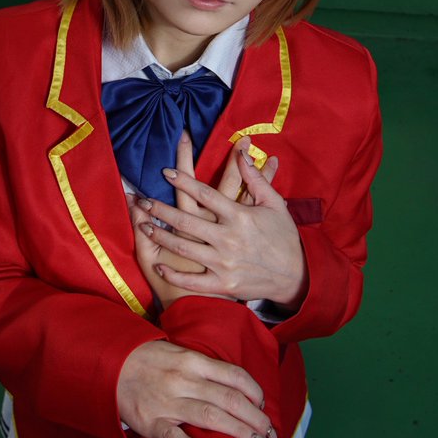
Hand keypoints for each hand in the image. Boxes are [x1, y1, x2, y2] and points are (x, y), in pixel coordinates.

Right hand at [117, 337, 276, 437]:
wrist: (111, 365)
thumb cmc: (150, 359)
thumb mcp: (179, 352)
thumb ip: (204, 368)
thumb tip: (235, 384)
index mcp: (193, 361)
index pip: (233, 375)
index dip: (254, 391)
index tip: (264, 405)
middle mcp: (184, 380)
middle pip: (229, 400)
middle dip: (255, 418)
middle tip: (271, 434)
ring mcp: (168, 403)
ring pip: (211, 418)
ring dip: (239, 432)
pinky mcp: (151, 423)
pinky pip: (174, 437)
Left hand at [135, 147, 307, 307]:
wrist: (295, 276)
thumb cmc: (284, 237)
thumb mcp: (274, 204)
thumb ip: (256, 179)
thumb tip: (242, 154)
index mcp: (240, 216)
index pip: (206, 194)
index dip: (184, 180)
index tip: (165, 171)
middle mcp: (228, 239)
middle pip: (186, 220)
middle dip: (160, 209)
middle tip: (142, 200)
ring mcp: (224, 263)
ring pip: (184, 248)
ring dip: (160, 236)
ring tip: (142, 226)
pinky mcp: (223, 284)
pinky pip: (193, 281)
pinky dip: (174, 274)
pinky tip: (159, 265)